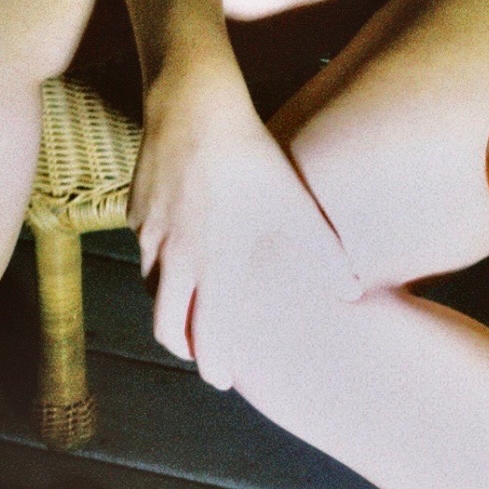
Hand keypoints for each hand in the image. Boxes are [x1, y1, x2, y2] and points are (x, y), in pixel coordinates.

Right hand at [130, 63, 360, 388]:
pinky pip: (147, 249)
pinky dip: (163, 264)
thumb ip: (324, 255)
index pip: (208, 333)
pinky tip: (183, 253)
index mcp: (214, 264)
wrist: (194, 107)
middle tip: (202, 356)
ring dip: (171, 305)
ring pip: (153, 287)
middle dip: (184, 346)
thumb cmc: (254, 160)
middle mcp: (175, 257)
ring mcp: (150, 234)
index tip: (226, 381)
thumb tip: (352, 292)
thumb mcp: (297, 208)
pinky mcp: (136, 210)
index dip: (216, 363)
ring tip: (194, 308)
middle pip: (165, 324)